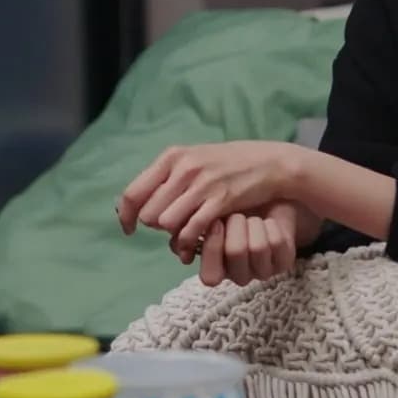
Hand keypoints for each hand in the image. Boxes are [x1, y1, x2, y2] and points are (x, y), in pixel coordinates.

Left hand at [117, 141, 307, 252]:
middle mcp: (184, 168)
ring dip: (173, 234)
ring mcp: (202, 184)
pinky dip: (189, 240)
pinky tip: (196, 241)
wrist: (271, 163)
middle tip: (171, 227)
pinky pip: (191, 229)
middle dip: (156, 226)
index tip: (130, 230)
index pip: (133, 193)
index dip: (126, 217)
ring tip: (184, 233)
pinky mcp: (221, 200)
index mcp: (173, 156)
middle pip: (148, 214)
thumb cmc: (229, 163)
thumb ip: (167, 177)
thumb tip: (138, 206)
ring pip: (166, 223)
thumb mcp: (195, 159)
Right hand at [193, 201, 320, 286]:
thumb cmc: (232, 209)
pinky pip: (276, 242)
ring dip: (254, 224)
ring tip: (253, 217)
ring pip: (256, 247)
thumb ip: (187, 228)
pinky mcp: (284, 262)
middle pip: (235, 253)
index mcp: (217, 270)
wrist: (268, 202)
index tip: (215, 221)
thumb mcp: (208, 216)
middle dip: (236, 226)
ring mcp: (263, 271)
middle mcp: (239, 276)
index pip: (210, 277)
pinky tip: (269, 222)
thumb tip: (179, 238)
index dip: (212, 247)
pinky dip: (271, 225)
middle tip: (237, 214)